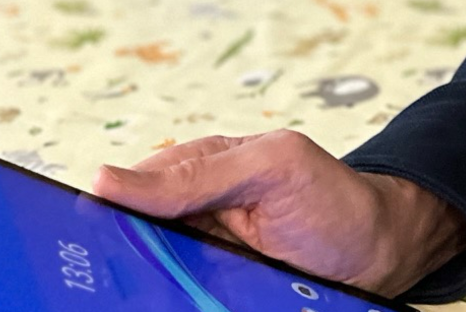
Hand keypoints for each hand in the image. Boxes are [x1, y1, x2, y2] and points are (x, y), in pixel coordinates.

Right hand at [93, 129, 465, 298]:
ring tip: (154, 290)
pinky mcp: (211, 290)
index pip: (124, 193)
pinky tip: (170, 301)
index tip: (88, 236)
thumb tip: (107, 179)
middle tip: (122, 274)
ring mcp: (199, 258)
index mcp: (193, 171)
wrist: (378, 251)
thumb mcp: (273, 168)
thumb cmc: (334, 199)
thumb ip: (199, 173)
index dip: (102, 215)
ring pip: (148, 276)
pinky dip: (174, 299)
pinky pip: (178, 297)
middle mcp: (188, 216)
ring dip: (147, 285)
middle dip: (122, 258)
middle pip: (128, 242)